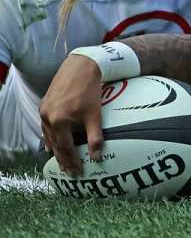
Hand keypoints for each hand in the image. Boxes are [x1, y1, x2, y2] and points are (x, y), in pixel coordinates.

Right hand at [39, 55, 103, 175]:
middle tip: (69, 172)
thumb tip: (97, 157)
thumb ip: (95, 138)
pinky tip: (52, 144)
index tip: (77, 172)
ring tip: (62, 161)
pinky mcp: (44, 104)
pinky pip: (46, 126)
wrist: (81, 67)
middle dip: (63, 159)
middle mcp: (47, 118)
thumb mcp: (95, 116)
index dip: (72, 161)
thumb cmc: (90, 91)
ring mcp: (44, 111)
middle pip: (55, 145)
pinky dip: (50, 137)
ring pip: (49, 136)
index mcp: (59, 122)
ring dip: (56, 149)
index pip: (66, 148)